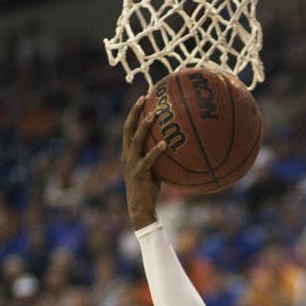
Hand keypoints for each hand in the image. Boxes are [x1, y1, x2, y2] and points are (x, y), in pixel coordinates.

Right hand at [122, 96, 165, 230]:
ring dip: (144, 126)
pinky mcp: (139, 174)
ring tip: (154, 114)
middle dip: (135, 111)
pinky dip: (155, 151)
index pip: (128, 128)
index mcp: (129, 152)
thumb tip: (177, 144)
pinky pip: (148, 159)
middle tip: (144, 97)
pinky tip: (165, 144)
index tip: (143, 97)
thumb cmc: (150, 189)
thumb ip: (160, 156)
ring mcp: (131, 164)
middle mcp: (127, 155)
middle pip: (128, 128)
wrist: (140, 208)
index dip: (133, 112)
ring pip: (135, 140)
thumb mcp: (155, 169)